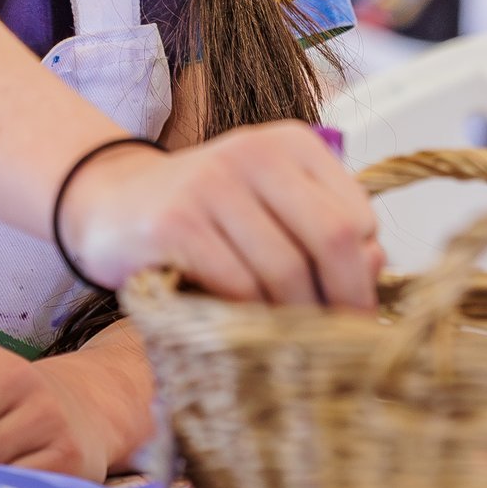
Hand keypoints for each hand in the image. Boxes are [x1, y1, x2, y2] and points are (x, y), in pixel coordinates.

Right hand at [60, 123, 382, 307]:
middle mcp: (253, 152)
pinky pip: (236, 286)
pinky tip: (235, 324)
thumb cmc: (203, 214)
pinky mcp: (175, 222)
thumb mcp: (270, 211)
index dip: (360, 273)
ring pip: (286, 270)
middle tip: (336, 343)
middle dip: (342, 302)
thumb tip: (376, 264)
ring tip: (283, 338)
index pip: (357, 217)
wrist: (110, 203)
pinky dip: (244, 317)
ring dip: (290, 318)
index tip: (349, 308)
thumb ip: (325, 233)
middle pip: (332, 239)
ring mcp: (210, 183)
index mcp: (290, 143)